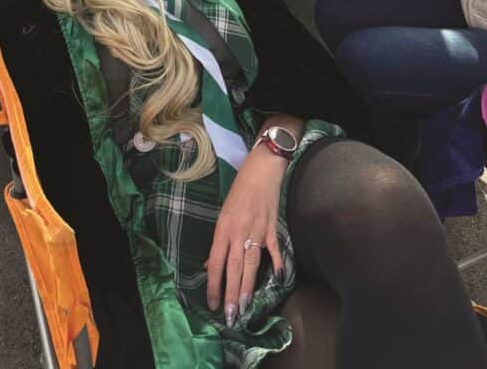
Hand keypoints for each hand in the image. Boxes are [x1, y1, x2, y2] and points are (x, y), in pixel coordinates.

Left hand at [205, 145, 285, 326]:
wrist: (261, 169)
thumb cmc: (239, 190)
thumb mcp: (223, 214)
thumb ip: (219, 242)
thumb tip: (209, 265)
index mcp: (223, 229)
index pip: (215, 262)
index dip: (213, 285)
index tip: (212, 304)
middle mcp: (238, 231)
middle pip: (233, 267)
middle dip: (231, 294)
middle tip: (230, 317)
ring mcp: (256, 230)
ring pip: (251, 263)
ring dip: (248, 286)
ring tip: (246, 307)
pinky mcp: (272, 226)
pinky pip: (274, 248)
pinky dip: (276, 262)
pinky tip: (278, 278)